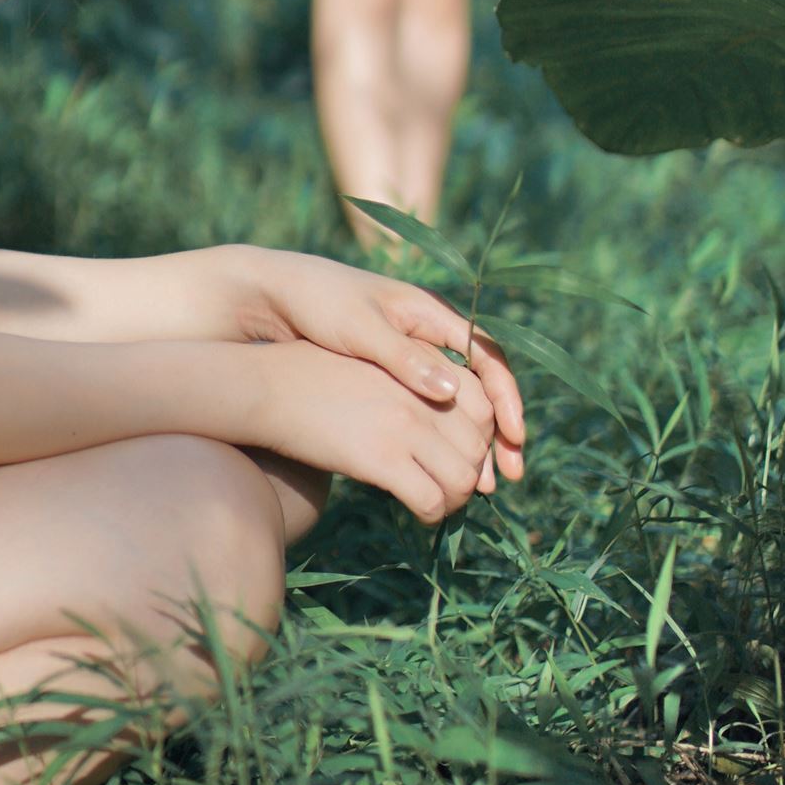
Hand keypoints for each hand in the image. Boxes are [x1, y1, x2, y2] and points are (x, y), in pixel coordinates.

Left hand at [223, 247, 524, 485]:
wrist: (270, 295)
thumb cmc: (314, 302)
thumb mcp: (357, 328)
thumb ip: (402, 356)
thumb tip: (450, 390)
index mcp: (428, 313)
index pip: (487, 354)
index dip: (507, 395)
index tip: (514, 436)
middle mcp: (427, 335)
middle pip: (480, 387)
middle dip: (499, 432)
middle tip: (507, 476)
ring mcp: (408, 358)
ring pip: (457, 406)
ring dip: (474, 445)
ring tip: (480, 489)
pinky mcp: (386, 380)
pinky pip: (427, 413)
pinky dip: (440, 443)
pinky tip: (440, 473)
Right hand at [257, 340, 499, 525]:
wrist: (264, 388)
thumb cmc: (310, 376)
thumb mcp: (370, 364)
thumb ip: (408, 381)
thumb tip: (439, 416)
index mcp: (420, 365)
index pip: (484, 403)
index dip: (484, 436)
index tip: (469, 454)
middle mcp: (421, 393)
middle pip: (479, 445)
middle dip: (474, 472)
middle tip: (454, 486)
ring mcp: (404, 425)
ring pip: (464, 479)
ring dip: (456, 498)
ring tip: (438, 502)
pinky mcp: (381, 459)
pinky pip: (431, 500)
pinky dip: (432, 513)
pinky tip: (418, 512)